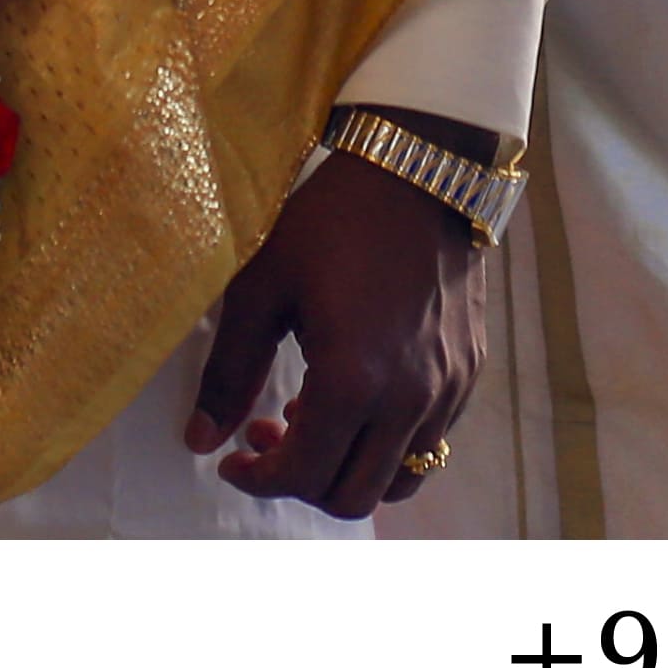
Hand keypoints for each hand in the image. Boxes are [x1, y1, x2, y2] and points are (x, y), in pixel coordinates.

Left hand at [186, 127, 489, 517]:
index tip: (232, 459)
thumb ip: (230, 371)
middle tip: (268, 436)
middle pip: (352, 498)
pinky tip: (359, 394)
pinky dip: (388, 442)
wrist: (420, 170)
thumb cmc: (333, 219)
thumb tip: (200, 439)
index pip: (302, 476)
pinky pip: (429, 441)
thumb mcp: (263, 286)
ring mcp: (447, 390)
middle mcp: (409, 399)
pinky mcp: (468, 373)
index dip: (258, 479)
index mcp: (353, 381)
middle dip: (300, 483)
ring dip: (349, 469)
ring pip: (399, 480)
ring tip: (316, 420)